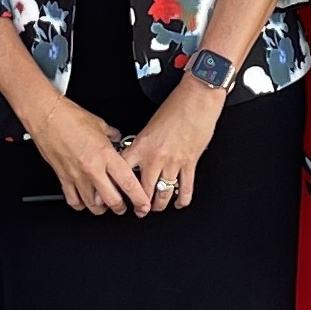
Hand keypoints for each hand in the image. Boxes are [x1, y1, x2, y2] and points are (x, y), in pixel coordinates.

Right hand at [30, 95, 150, 214]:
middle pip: (112, 200)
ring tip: (105, 206)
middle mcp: (92, 168)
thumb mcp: (100, 124)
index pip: (127, 182)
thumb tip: (118, 141)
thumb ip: (113, 136)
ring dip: (101, 209)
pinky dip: (80, 205)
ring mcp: (76, 175)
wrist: (47, 116)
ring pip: (92, 204)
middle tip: (124, 207)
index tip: (143, 204)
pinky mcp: (63, 178)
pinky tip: (84, 202)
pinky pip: (73, 200)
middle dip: (121, 208)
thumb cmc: (70, 117)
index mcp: (105, 154)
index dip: (138, 197)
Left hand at [122, 80, 222, 215]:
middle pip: (143, 189)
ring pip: (163, 193)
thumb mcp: (150, 124)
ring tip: (156, 208)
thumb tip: (137, 156)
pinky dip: (182, 199)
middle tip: (138, 210)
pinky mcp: (190, 163)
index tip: (113, 195)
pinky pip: (185, 188)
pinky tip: (179, 203)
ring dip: (159, 204)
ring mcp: (173, 162)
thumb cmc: (175, 105)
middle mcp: (155, 157)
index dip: (116, 186)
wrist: (197, 99)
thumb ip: (142, 143)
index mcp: (142, 145)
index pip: (123, 171)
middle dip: (139, 204)